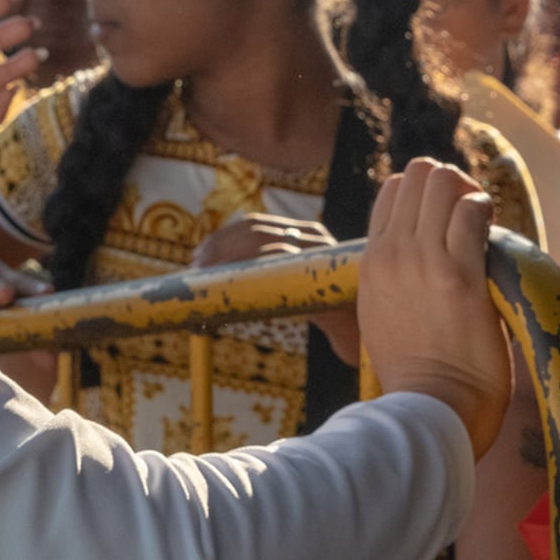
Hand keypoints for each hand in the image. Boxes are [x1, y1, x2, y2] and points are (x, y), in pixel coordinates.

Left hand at [199, 214, 359, 361]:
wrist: (363, 335)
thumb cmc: (326, 312)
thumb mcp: (296, 285)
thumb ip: (273, 273)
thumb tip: (222, 274)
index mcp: (308, 234)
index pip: (256, 223)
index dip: (221, 237)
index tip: (198, 257)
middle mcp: (315, 238)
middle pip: (254, 229)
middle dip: (218, 247)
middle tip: (196, 268)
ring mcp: (320, 255)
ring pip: (262, 244)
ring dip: (227, 262)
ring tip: (206, 282)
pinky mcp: (320, 279)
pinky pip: (277, 268)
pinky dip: (246, 278)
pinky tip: (229, 294)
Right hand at [354, 161, 508, 456]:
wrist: (428, 410)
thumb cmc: (415, 376)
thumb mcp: (381, 318)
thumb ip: (393, 284)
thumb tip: (416, 270)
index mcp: (370, 263)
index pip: (392, 192)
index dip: (426, 195)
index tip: (450, 220)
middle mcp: (391, 254)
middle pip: (418, 175)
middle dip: (451, 184)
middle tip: (472, 214)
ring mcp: (422, 261)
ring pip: (444, 181)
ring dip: (470, 194)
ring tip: (484, 224)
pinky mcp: (459, 276)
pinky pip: (473, 211)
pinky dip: (487, 211)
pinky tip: (494, 235)